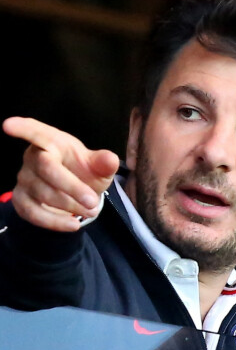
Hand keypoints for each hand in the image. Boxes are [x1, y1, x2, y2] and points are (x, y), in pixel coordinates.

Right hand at [3, 117, 118, 231]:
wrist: (78, 196)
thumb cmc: (85, 172)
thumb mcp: (99, 168)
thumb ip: (104, 163)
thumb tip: (111, 160)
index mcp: (53, 142)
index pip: (37, 132)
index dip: (23, 128)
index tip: (8, 124)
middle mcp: (33, 158)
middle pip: (46, 168)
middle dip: (72, 187)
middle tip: (93, 201)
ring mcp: (24, 179)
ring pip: (42, 193)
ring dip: (70, 206)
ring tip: (91, 210)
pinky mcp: (21, 200)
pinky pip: (33, 212)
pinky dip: (55, 221)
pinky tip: (72, 225)